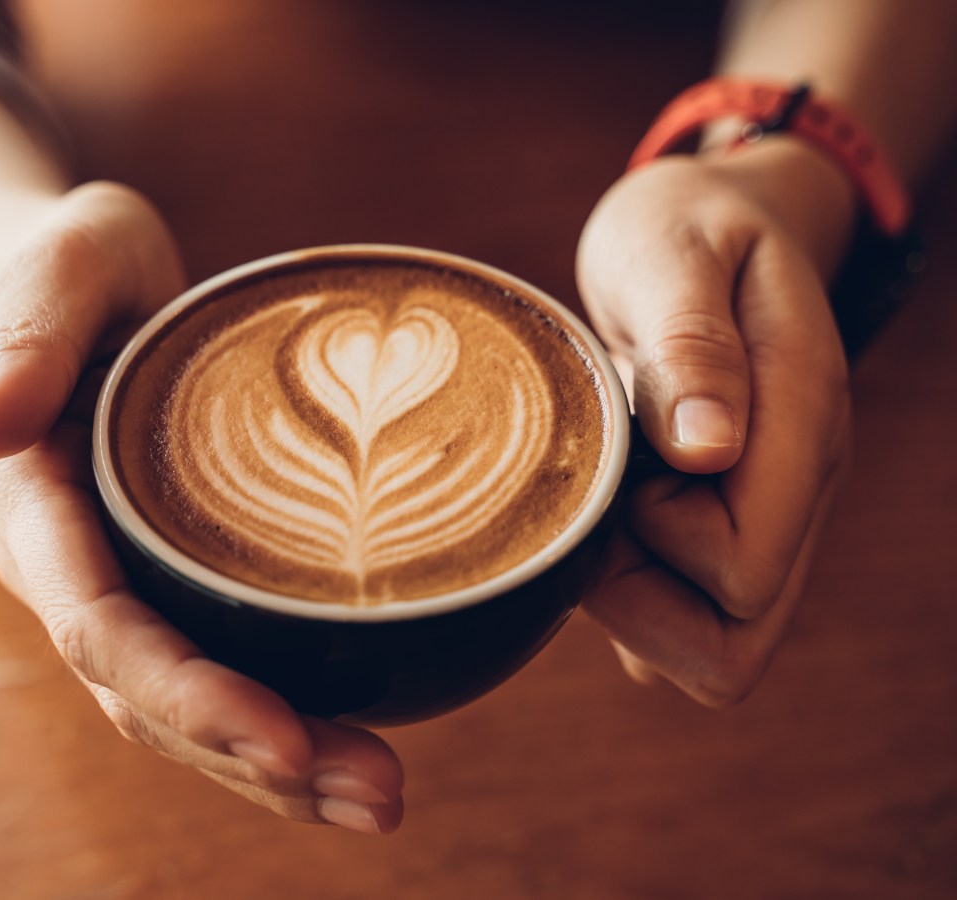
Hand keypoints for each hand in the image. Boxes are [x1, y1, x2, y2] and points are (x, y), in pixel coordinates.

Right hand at [0, 182, 404, 831]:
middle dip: (258, 758)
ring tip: (381, 798)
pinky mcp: (175, 580)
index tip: (286, 743)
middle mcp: (72, 569)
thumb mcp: (56, 271)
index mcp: (35, 507)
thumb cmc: (73, 266)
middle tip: (381, 795)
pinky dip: (283, 716)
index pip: (103, 629)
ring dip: (281, 766)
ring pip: (187, 707)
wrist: (90, 285)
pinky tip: (354, 745)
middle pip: (154, 696)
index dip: (189, 695)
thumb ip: (24, 342)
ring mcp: (124, 583)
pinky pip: (220, 667)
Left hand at [575, 145, 853, 705]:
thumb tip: (708, 450)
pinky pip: (690, 616)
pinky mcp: (727, 521)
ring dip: (631, 596)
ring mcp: (766, 511)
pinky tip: (603, 520)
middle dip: (638, 598)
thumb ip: (692, 345)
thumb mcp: (674, 255)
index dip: (658, 546)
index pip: (746, 572)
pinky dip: (633, 594)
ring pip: (711, 642)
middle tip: (594, 498)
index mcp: (799, 422)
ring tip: (599, 493)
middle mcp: (795, 484)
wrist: (709, 225)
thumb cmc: (683, 230)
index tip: (614, 467)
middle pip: (733, 642)